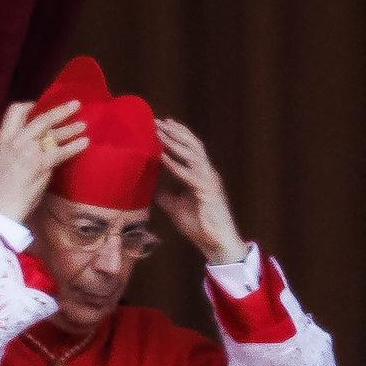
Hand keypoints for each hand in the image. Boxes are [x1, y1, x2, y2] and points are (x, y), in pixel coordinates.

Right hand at [0, 101, 87, 223]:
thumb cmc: (0, 187)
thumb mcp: (0, 159)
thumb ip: (15, 146)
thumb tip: (35, 140)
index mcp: (2, 139)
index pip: (13, 112)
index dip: (28, 106)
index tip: (39, 104)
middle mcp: (15, 141)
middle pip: (41, 119)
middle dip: (60, 111)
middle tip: (76, 104)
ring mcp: (29, 151)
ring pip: (54, 134)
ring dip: (71, 128)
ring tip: (84, 125)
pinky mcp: (41, 164)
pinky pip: (63, 151)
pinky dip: (76, 146)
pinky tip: (85, 143)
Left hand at [152, 120, 246, 264]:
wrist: (217, 243)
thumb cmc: (199, 225)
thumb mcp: (176, 206)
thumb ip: (165, 194)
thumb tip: (148, 186)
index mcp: (202, 176)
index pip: (192, 149)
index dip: (179, 135)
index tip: (162, 124)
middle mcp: (208, 174)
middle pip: (194, 146)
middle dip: (176, 132)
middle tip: (158, 121)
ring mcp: (209, 182)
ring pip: (193, 155)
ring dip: (175, 142)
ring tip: (159, 132)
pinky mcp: (208, 192)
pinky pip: (190, 175)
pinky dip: (175, 164)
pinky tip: (162, 157)